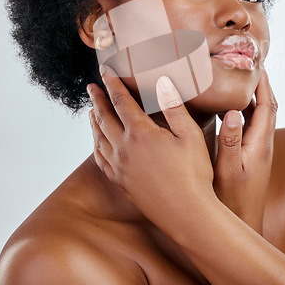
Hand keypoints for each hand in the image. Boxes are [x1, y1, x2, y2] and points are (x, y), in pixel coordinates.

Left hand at [87, 65, 214, 230]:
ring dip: (93, 121)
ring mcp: (120, 167)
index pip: (121, 101)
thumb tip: (162, 81)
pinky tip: (97, 142)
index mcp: (141, 133)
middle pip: (104, 117)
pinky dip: (95, 145)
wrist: (187, 213)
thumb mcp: (189, 135)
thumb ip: (173, 106)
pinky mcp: (120, 182)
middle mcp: (124, 148)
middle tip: (91, 87)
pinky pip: (100, 159)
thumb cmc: (193, 173)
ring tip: (91, 111)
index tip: (105, 71)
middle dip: (97, 99)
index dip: (113, 84)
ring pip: (98, 138)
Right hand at [213, 70, 276, 234]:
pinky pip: (250, 125)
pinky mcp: (251, 156)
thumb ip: (230, 141)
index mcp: (260, 144)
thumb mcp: (227, 170)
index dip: (264, 83)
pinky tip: (230, 108)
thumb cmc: (232, 201)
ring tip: (240, 80)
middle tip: (251, 66)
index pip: (267, 106)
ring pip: (259, 115)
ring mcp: (258, 150)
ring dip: (254, 96)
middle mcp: (263, 145)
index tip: (258, 63)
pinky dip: (244, 110)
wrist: (242, 224)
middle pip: (267, 107)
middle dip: (262, 85)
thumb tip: (233, 111)